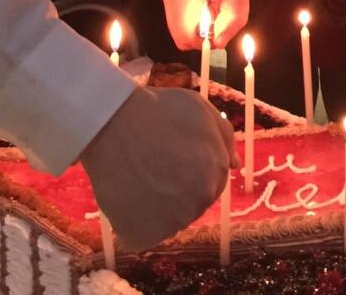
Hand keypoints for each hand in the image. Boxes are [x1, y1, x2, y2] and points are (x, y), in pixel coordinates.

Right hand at [81, 86, 237, 250]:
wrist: (111, 122)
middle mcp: (200, 201)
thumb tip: (234, 165)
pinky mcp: (143, 234)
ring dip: (155, 209)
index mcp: (216, 173)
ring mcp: (172, 221)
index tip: (168, 159)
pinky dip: (133, 223)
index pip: (210, 184)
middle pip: (191, 205)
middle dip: (174, 191)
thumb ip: (223, 136)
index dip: (188, 172)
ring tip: (136, 180)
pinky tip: (125, 197)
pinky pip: (141, 235)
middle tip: (150, 168)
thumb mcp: (200, 109)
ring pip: (167, 222)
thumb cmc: (156, 109)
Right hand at [159, 0, 250, 49]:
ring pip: (184, 19)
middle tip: (222, 2)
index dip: (205, 41)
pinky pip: (183, 7)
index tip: (223, 21)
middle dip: (205, 27)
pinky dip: (199, 5)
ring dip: (204, 15)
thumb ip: (231, 21)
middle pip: (182, 30)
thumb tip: (218, 44)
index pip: (183, 39)